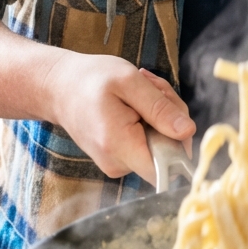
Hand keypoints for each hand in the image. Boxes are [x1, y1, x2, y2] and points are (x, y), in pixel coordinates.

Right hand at [42, 51, 194, 186]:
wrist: (59, 87)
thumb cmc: (90, 79)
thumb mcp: (130, 81)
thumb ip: (159, 108)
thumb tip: (188, 131)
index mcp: (120, 146)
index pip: (167, 169)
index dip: (180, 143)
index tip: (169, 112)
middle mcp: (118, 164)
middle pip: (168, 152)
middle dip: (171, 116)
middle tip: (153, 87)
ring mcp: (118, 163)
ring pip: (162, 144)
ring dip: (160, 114)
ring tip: (140, 90)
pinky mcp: (120, 157)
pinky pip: (149, 142)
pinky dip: (150, 120)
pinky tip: (135, 101)